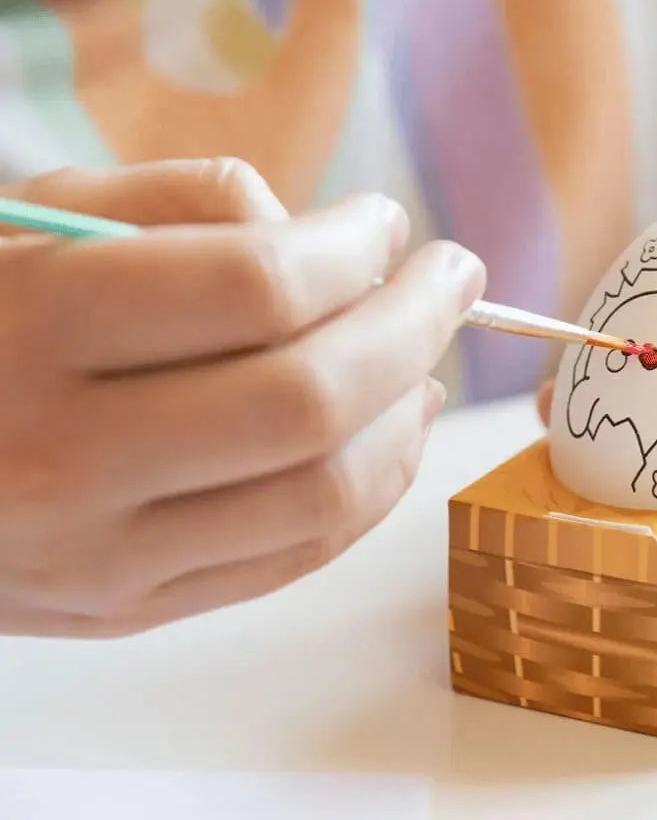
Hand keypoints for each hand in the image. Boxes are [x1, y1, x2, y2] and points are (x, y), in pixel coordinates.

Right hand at [0, 160, 484, 636]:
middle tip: (452, 278)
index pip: (255, 288)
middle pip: (307, 400)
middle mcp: (66, 458)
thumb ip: (177, 208)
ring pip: (319, 495)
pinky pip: (291, 558)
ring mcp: (101, 557)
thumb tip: (323, 240)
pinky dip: (367, 492)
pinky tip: (390, 433)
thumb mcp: (26, 223)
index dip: (352, 250)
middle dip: (410, 328)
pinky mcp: (128, 611)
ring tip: (430, 361)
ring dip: (404, 420)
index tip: (388, 224)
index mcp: (32, 330)